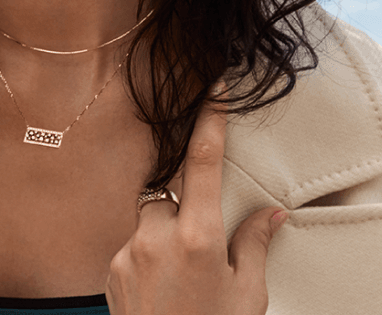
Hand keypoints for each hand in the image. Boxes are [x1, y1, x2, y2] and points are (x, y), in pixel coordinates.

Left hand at [105, 85, 287, 314]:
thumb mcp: (247, 296)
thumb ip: (254, 246)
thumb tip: (270, 215)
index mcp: (198, 237)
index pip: (203, 161)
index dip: (210, 120)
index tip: (214, 88)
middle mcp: (157, 236)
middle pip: (167, 189)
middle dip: (183, 204)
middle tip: (197, 245)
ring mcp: (128, 251)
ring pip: (148, 218)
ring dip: (164, 234)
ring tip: (179, 278)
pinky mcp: (111, 267)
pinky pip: (132, 243)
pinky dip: (148, 256)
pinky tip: (161, 289)